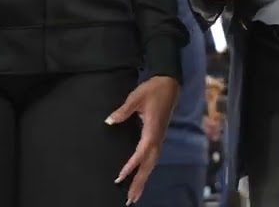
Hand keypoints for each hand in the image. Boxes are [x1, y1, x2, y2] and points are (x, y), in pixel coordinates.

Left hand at [107, 75, 178, 204]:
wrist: (169, 83)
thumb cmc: (153, 89)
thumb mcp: (136, 97)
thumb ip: (123, 110)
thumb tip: (109, 121)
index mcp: (152, 130)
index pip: (141, 153)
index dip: (131, 166)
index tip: (120, 177)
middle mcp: (157, 138)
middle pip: (149, 165)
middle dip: (139, 182)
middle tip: (130, 199)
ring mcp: (159, 138)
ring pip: (152, 164)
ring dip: (143, 180)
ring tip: (135, 195)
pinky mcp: (158, 137)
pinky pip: (152, 158)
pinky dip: (146, 170)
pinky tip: (141, 176)